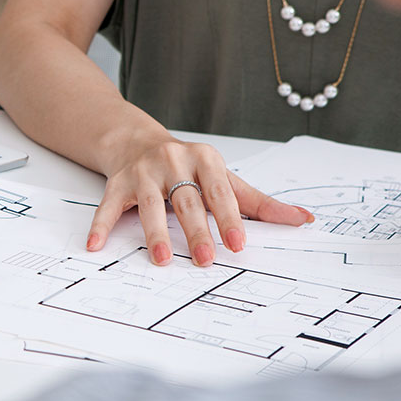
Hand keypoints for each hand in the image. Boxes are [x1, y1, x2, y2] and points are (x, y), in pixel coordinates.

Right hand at [86, 138, 311, 266]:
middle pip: (186, 201)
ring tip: (162, 259)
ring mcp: (142, 172)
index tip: (238, 243)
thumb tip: (304, 219)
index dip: (228, 217)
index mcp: (205, 159)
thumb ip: (259, 203)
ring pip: (149, 204)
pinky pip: (108, 206)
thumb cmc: (188, 167)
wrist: (136, 141)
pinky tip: (95, 245)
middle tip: (207, 259)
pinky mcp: (117, 183)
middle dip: (196, 231)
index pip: (219, 192)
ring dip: (154, 233)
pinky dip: (101, 225)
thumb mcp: (223, 177)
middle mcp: (172, 161)